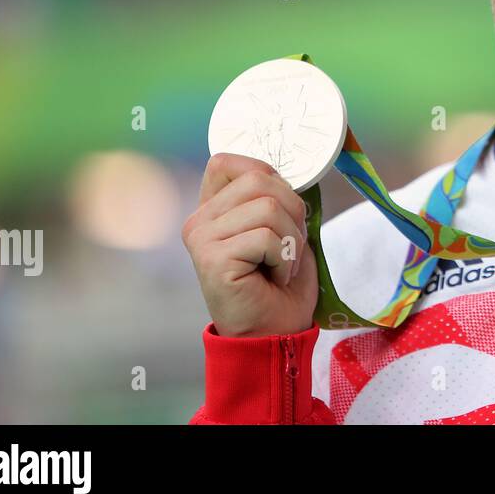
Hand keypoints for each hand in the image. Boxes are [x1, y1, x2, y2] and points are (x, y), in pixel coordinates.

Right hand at [182, 152, 316, 336]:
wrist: (275, 332)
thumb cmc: (280, 281)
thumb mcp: (283, 227)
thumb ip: (275, 196)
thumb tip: (296, 170)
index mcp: (212, 208)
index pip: (228, 161)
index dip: (266, 174)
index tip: (281, 208)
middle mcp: (199, 221)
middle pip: (258, 178)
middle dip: (293, 209)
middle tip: (289, 245)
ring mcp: (201, 240)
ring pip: (268, 207)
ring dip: (291, 239)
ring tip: (280, 264)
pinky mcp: (212, 260)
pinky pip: (266, 237)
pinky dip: (283, 258)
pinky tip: (273, 278)